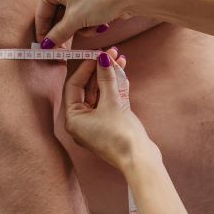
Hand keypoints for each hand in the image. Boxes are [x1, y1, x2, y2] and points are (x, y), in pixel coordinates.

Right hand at [36, 0, 144, 48]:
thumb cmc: (100, 0)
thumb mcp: (76, 20)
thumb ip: (58, 33)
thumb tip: (47, 45)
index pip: (42, 11)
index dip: (43, 31)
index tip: (45, 48)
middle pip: (57, 14)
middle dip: (65, 30)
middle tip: (65, 48)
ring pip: (71, 15)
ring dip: (80, 27)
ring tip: (92, 28)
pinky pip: (83, 11)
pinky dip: (89, 21)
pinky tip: (101, 24)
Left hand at [63, 48, 160, 171]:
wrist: (139, 159)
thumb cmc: (120, 136)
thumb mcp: (111, 102)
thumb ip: (106, 78)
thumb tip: (103, 59)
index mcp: (73, 119)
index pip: (74, 86)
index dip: (85, 68)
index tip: (97, 55)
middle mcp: (82, 122)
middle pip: (88, 89)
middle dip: (100, 70)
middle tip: (110, 53)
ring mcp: (97, 123)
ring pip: (101, 94)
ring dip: (109, 77)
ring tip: (119, 59)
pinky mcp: (111, 123)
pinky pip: (110, 101)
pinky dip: (116, 88)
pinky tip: (123, 73)